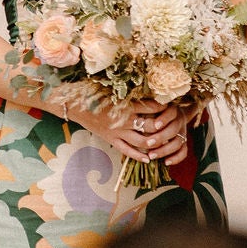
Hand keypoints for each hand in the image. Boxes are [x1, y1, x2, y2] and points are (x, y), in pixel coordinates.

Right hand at [74, 98, 191, 164]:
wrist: (75, 106)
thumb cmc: (94, 94)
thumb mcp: (113, 90)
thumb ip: (129, 92)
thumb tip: (146, 89)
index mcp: (126, 105)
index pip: (151, 107)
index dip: (163, 107)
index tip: (170, 105)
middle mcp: (124, 120)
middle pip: (150, 126)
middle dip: (162, 127)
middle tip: (171, 127)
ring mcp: (118, 132)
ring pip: (142, 141)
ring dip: (154, 143)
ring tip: (163, 144)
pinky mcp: (112, 140)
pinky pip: (127, 150)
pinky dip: (139, 156)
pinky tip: (148, 158)